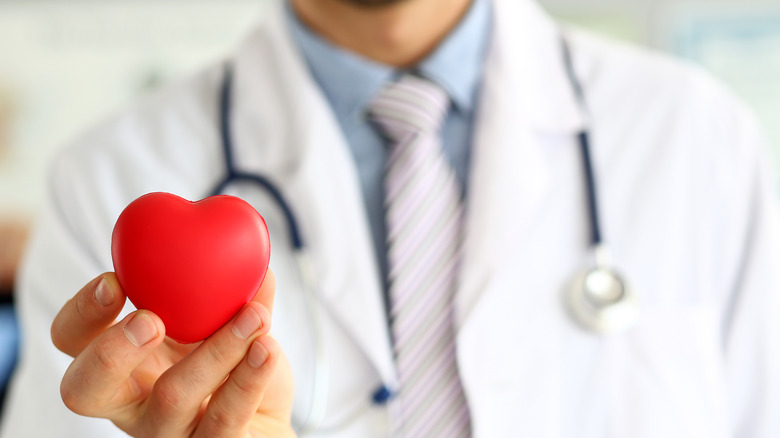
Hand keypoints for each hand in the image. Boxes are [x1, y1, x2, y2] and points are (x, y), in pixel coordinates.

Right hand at [51, 270, 295, 437]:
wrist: (271, 421)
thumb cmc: (236, 368)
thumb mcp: (227, 322)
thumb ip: (230, 289)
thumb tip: (247, 249)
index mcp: (124, 363)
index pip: (71, 339)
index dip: (81, 312)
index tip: (115, 280)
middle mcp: (133, 402)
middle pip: (84, 390)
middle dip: (108, 352)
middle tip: (150, 320)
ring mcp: (169, 432)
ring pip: (171, 399)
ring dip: (215, 350)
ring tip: (253, 316)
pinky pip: (225, 418)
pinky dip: (249, 377)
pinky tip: (267, 348)